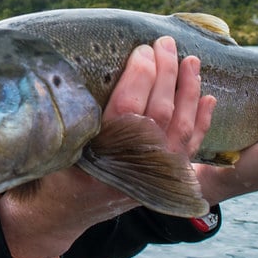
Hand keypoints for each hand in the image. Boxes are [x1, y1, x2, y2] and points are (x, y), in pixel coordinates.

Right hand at [0, 36, 215, 257]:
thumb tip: (75, 63)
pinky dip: (201, 122)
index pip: (128, 109)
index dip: (140, 76)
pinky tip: (208, 98)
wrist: (59, 213)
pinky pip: (190, 148)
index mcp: (98, 158)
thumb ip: (70, 114)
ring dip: (188, 91)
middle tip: (165, 44)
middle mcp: (129, 169)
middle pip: (158, 113)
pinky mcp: (162, 180)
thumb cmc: (50, 170)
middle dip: (166, 73)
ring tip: (191, 60)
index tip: (142, 49)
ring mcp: (151, 177)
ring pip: (180, 128)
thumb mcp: (52, 142)